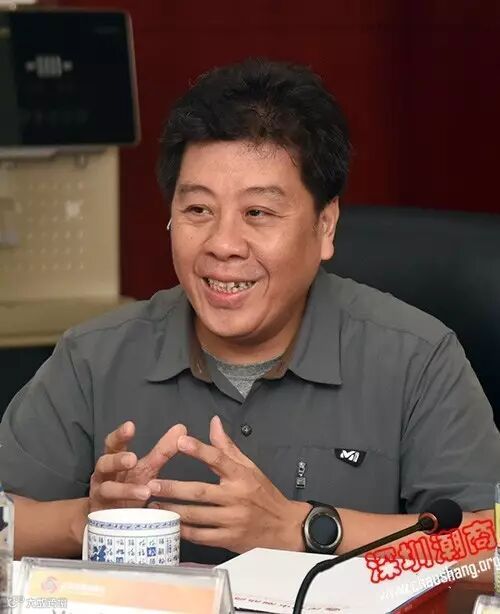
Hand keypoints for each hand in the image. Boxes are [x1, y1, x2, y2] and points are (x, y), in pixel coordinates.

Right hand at [89, 421, 186, 511]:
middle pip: (104, 462)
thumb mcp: (147, 469)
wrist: (111, 520)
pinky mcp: (103, 514)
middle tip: (132, 458)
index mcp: (115, 460)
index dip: (119, 435)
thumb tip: (182, 429)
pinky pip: (114, 513)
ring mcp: (101, 494)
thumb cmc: (130, 488)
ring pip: (107, 488)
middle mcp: (104, 475)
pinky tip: (140, 507)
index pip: (113, 444)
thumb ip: (162, 451)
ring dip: (126, 489)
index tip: (130, 426)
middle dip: (117, 460)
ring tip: (146, 491)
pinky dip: (126, 511)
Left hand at [147, 416, 309, 552]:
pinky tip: (169, 525)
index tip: (180, 441)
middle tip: (151, 484)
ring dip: (173, 510)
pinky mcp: (229, 539)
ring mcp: (232, 520)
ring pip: (197, 516)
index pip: (219, 459)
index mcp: (242, 476)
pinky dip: (184, 531)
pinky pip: (201, 536)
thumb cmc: (264, 494)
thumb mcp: (250, 467)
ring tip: (152, 506)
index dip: (199, 450)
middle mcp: (236, 497)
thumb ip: (227, 446)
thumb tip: (213, 422)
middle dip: (173, 488)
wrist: (285, 527)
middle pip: (200, 492)